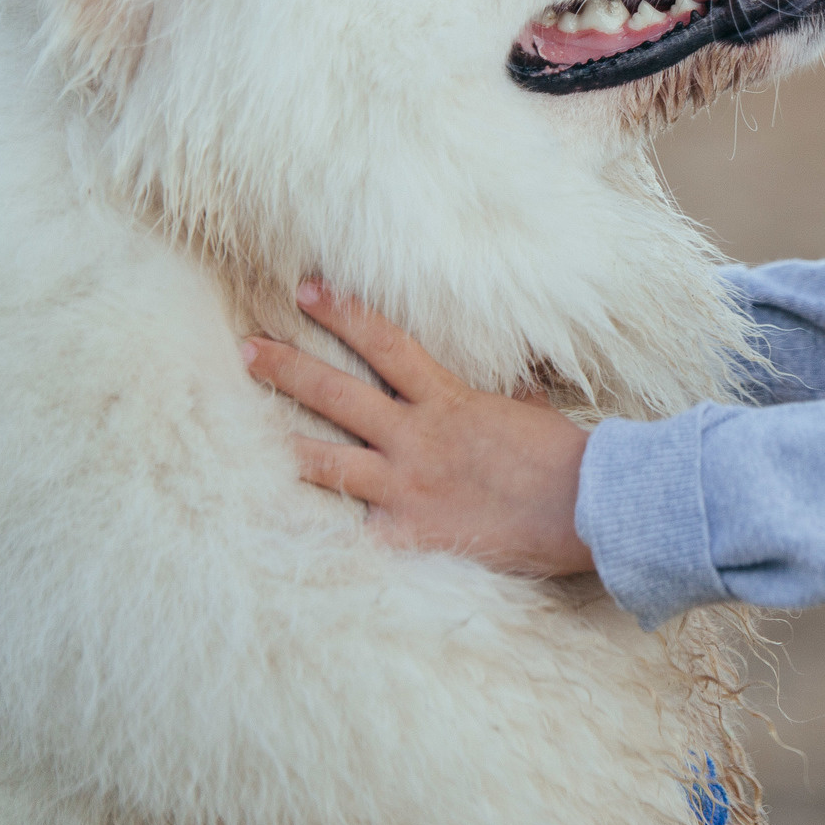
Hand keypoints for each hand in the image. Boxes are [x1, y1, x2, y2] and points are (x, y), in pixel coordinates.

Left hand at [239, 279, 596, 577]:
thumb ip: (507, 398)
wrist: (586, 506)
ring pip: (327, 461)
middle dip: (286, 368)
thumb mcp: (530, 413)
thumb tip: (516, 384)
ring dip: (282, 445)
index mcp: (447, 400)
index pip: (385, 343)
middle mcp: (416, 438)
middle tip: (245, 348)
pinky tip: (282, 532)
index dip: (343, 312)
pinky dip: (324, 532)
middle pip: (337, 394)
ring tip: (237, 435)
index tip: (307, 289)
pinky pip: (355, 533)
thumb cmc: (563, 457)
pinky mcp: (410, 535)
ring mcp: (408, 487)